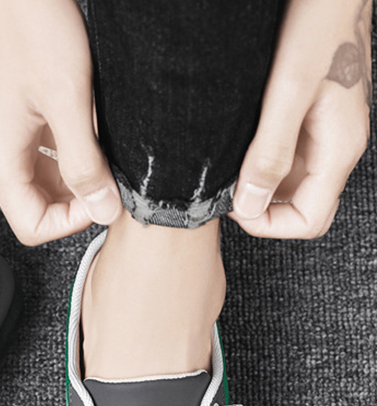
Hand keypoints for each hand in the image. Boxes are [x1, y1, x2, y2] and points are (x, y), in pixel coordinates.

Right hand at [0, 0, 120, 245]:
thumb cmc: (30, 26)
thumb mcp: (70, 102)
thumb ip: (86, 164)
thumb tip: (104, 210)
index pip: (32, 226)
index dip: (72, 221)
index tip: (102, 197)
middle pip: (32, 204)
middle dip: (74, 197)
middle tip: (107, 171)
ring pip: (34, 178)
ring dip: (69, 171)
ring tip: (96, 142)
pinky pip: (30, 152)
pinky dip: (58, 150)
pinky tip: (80, 124)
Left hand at [230, 0, 372, 238]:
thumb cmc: (317, 22)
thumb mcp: (288, 93)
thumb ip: (270, 153)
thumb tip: (250, 206)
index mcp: (339, 149)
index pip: (309, 221)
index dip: (268, 223)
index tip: (234, 205)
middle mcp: (336, 146)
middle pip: (300, 206)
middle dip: (261, 207)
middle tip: (226, 186)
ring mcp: (325, 132)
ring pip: (290, 181)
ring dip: (257, 181)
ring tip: (227, 164)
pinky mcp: (312, 116)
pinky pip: (286, 153)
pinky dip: (260, 157)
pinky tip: (237, 142)